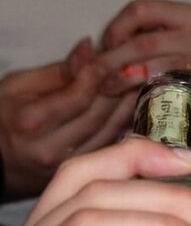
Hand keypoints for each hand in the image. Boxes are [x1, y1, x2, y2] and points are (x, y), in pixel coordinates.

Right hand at [0, 52, 136, 199]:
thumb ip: (58, 72)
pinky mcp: (80, 174)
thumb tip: (90, 50)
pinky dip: (125, 126)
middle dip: (121, 88)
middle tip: (140, 67)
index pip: (78, 96)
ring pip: (109, 133)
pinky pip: (110, 147)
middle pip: (99, 115)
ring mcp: (68, 166)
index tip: (117, 56)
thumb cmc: (3, 118)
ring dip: (129, 108)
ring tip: (142, 85)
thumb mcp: (18, 86)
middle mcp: (52, 148)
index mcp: (32, 122)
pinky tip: (135, 110)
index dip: (101, 74)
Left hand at [98, 0, 190, 133]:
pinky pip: (174, 99)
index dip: (115, 28)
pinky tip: (133, 107)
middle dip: (113, 60)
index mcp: (190, 16)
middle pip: (144, 43)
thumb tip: (100, 52)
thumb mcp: (185, 39)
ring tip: (107, 90)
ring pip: (155, 70)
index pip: (141, 10)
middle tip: (95, 76)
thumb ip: (151, 39)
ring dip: (124, 81)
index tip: (103, 46)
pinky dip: (148, 103)